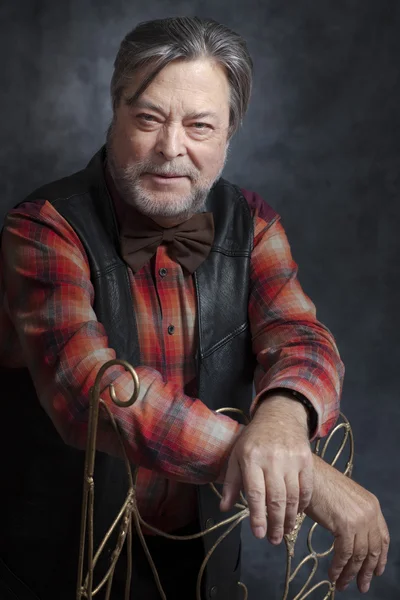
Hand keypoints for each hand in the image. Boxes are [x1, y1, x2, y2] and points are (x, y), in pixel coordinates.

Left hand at [219, 394, 312, 543]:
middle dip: (275, 523)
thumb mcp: (236, 455)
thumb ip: (231, 482)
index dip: (257, 516)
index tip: (258, 534)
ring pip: (292, 496)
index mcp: (251, 458)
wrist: (280, 415)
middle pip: (276, 498)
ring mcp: (292, 458)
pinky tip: (297, 513)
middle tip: (274, 539)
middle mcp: (272, 459)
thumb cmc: (254, 438)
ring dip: (290, 518)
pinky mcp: (306, 458)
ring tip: (285, 531)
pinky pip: (306, 487)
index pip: (255, 493)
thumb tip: (224, 508)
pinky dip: (303, 503)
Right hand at [306, 455, 389, 593]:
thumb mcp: (343, 499)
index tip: (377, 571)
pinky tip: (333, 575)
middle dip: (368, 571)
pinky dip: (339, 568)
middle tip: (362, 586)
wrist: (306, 473)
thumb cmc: (318, 483)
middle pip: (374, 549)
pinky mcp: (346, 525)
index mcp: (372, 503)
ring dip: (351, 573)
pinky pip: (345, 554)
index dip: (381, 557)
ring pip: (359, 555)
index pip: (383, 536)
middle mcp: (370, 511)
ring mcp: (359, 518)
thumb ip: (352, 515)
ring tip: (343, 585)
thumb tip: (351, 539)